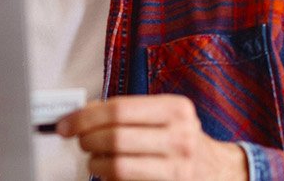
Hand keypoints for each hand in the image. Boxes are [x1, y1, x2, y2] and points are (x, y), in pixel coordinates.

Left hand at [56, 95, 247, 180]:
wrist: (218, 170)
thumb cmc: (178, 138)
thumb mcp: (160, 115)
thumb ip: (123, 112)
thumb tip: (79, 113)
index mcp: (175, 110)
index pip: (117, 110)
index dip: (84, 118)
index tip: (65, 124)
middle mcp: (181, 138)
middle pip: (115, 139)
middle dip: (87, 141)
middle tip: (81, 142)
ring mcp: (179, 169)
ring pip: (118, 167)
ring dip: (95, 164)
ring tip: (95, 160)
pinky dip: (109, 178)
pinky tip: (111, 173)